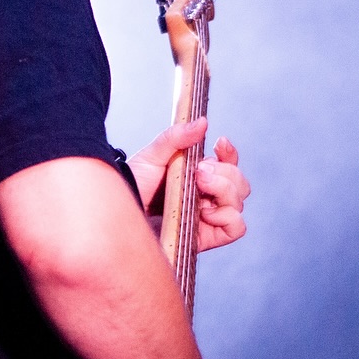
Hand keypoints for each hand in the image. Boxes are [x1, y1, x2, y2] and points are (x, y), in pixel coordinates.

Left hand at [128, 117, 250, 251]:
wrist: (120, 211)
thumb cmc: (134, 185)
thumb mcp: (152, 156)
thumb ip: (176, 137)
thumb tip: (202, 121)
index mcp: (196, 175)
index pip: (227, 164)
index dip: (229, 154)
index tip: (219, 142)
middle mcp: (205, 196)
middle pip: (239, 183)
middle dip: (224, 172)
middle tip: (198, 171)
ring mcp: (207, 216)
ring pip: (238, 203)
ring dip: (224, 190)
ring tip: (198, 186)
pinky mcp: (206, 237)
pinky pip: (236, 228)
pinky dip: (227, 216)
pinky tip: (205, 211)